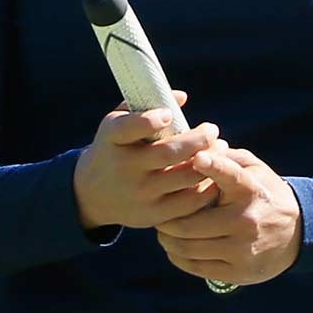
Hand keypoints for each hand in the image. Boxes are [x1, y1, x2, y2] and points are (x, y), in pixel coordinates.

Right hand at [73, 90, 224, 230]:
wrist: (92, 194)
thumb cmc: (114, 148)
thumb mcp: (117, 124)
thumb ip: (145, 108)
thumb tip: (182, 97)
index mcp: (112, 139)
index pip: (129, 128)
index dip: (150, 120)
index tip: (168, 114)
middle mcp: (124, 168)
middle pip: (168, 154)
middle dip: (198, 140)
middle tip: (212, 129)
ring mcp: (139, 194)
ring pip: (184, 178)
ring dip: (208, 161)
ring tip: (220, 148)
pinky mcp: (153, 215)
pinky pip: (188, 202)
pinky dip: (206, 187)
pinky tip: (213, 173)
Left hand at [156, 144, 301, 285]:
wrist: (295, 233)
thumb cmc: (262, 193)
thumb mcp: (253, 169)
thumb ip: (225, 157)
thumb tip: (193, 148)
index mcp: (250, 190)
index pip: (230, 175)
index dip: (213, 165)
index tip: (198, 157)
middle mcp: (246, 220)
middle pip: (189, 223)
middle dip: (166, 219)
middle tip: (158, 213)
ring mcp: (242, 249)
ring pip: (188, 248)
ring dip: (168, 239)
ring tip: (163, 231)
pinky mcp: (238, 272)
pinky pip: (196, 266)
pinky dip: (178, 257)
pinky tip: (174, 247)